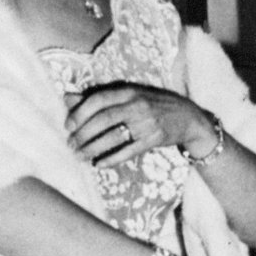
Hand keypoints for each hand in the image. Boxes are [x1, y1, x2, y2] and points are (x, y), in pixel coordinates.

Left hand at [66, 84, 216, 167]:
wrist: (188, 117)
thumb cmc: (152, 105)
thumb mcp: (128, 96)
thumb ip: (98, 98)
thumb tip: (67, 98)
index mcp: (129, 91)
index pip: (99, 99)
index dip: (81, 112)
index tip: (68, 125)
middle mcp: (137, 105)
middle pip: (104, 119)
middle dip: (84, 134)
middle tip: (71, 144)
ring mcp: (146, 123)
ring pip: (114, 137)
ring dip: (94, 148)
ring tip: (80, 156)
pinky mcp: (153, 139)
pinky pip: (129, 151)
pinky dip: (112, 159)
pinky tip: (99, 164)